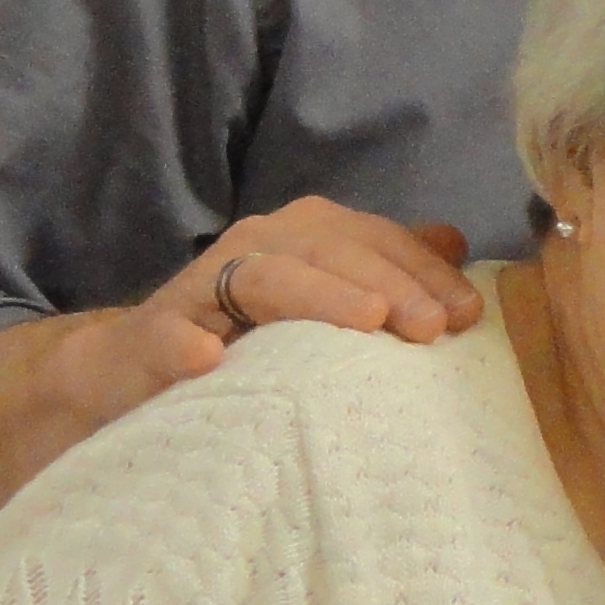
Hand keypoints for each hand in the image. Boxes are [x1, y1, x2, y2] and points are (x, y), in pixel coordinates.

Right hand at [75, 198, 478, 412]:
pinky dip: (188, 345)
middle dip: (389, 285)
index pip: (377, 240)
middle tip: (430, 329)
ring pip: (267, 277)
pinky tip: (211, 359)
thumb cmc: (251, 338)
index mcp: (306, 235)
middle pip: (332, 250)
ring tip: (366, 324)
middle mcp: (258, 245)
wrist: (137, 370)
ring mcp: (202, 288)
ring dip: (318, 297)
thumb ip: (385, 269)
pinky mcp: (153, 335)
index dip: (426, 272)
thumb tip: (454, 240)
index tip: (467, 316)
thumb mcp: (326, 300)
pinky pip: (170, 335)